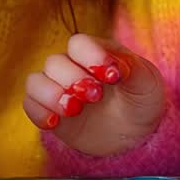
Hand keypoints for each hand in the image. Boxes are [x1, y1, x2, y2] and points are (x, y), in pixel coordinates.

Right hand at [22, 33, 164, 155]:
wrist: (137, 136)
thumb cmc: (142, 101)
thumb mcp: (148, 83)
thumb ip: (134, 69)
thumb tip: (115, 65)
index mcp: (96, 53)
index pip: (79, 43)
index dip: (90, 56)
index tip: (111, 76)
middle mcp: (73, 67)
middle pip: (55, 62)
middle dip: (72, 79)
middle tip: (96, 96)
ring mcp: (59, 89)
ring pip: (36, 81)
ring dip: (51, 94)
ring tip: (75, 110)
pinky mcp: (50, 112)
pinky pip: (31, 106)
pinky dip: (39, 112)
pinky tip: (55, 123)